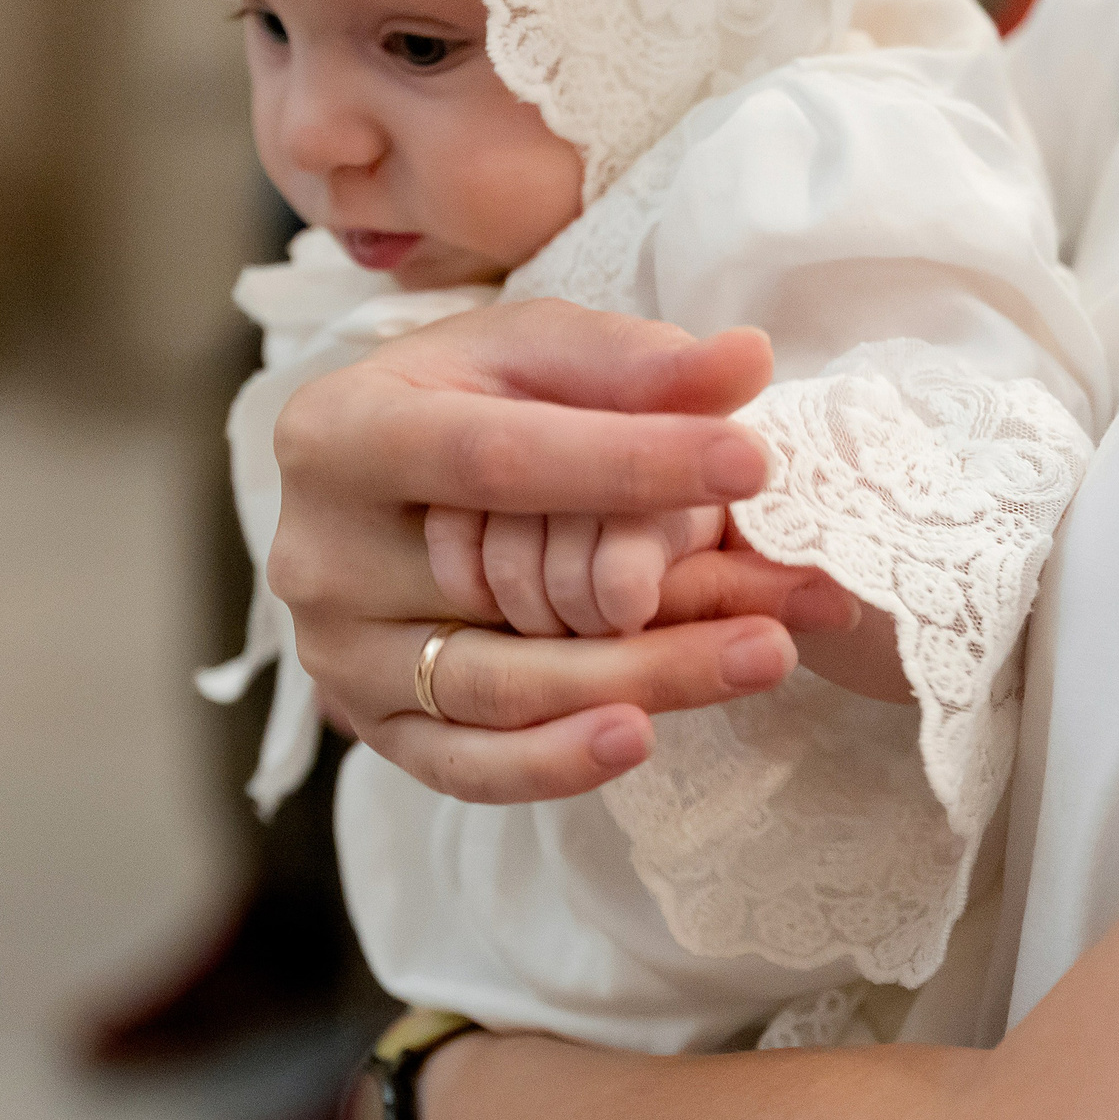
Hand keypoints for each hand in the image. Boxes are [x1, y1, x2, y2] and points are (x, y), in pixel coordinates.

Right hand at [270, 299, 860, 800]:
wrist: (385, 486)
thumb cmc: (470, 400)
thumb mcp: (537, 353)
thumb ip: (634, 363)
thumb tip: (748, 361)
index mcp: (339, 433)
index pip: (496, 459)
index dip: (627, 463)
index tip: (751, 460)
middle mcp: (318, 554)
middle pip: (504, 591)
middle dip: (663, 595)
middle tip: (800, 597)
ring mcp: (339, 653)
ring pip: (500, 688)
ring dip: (645, 680)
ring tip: (767, 657)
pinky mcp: (368, 727)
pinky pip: (467, 765)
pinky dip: (556, 762)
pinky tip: (644, 737)